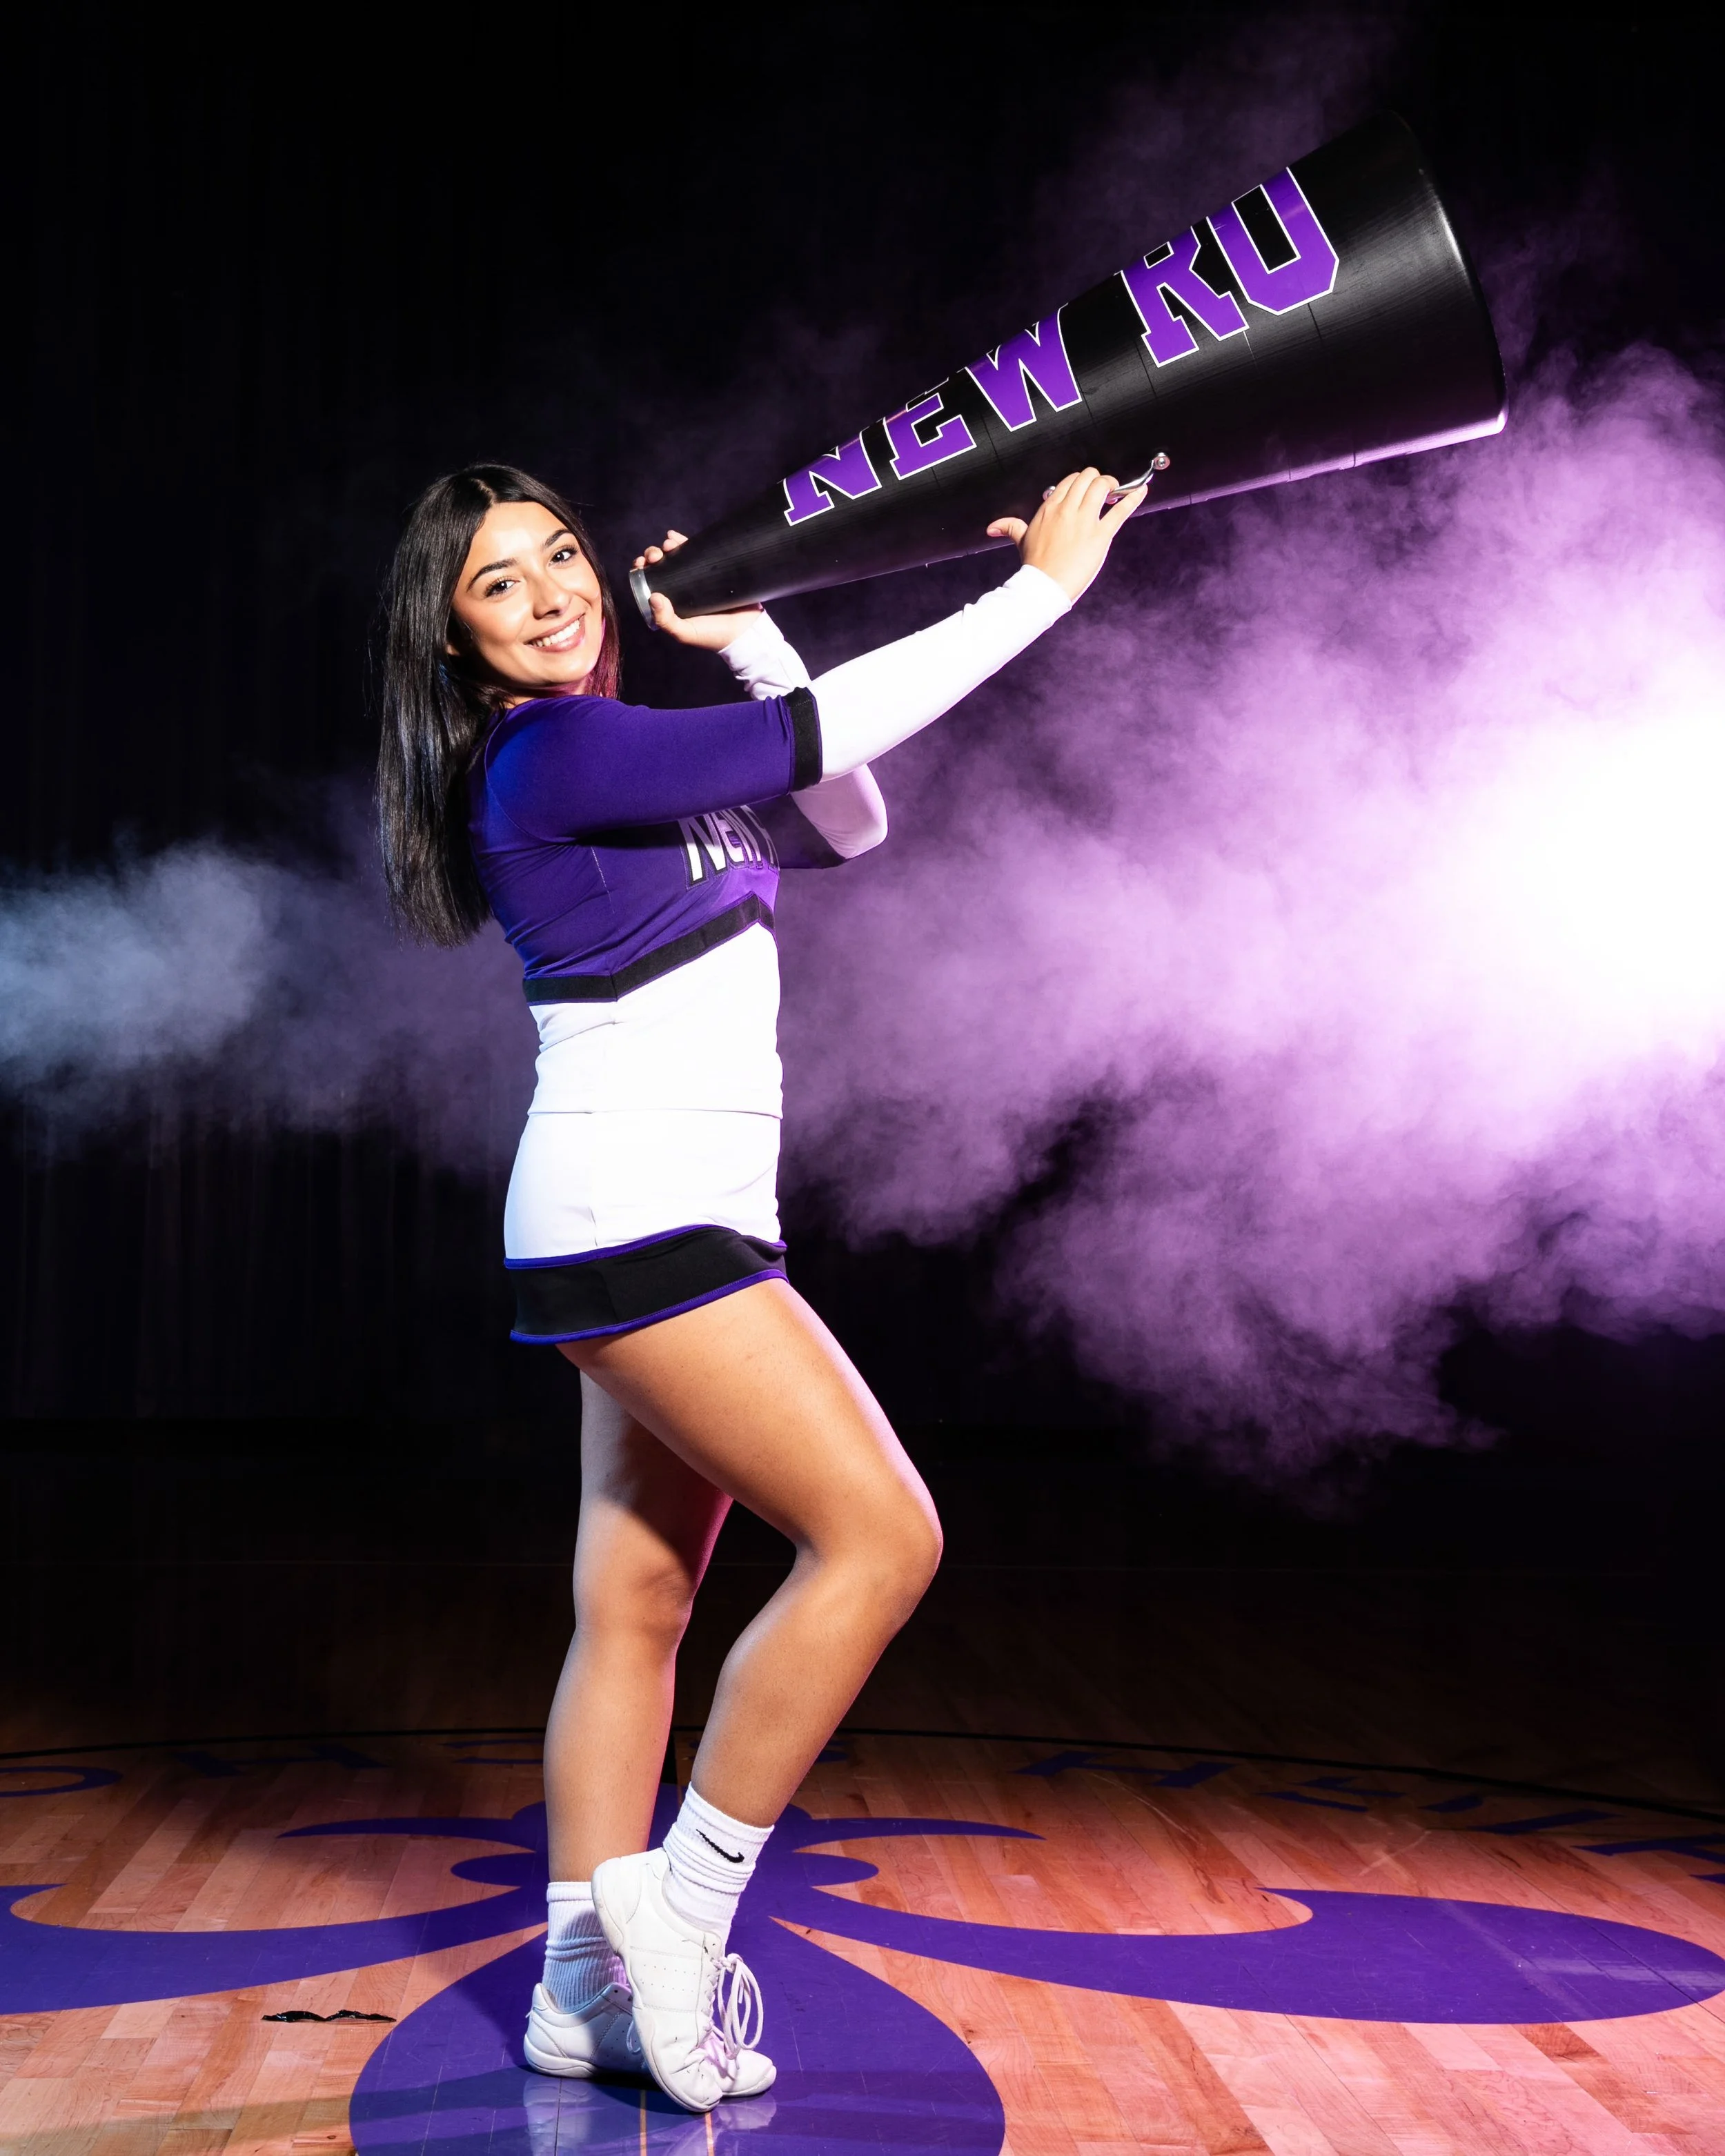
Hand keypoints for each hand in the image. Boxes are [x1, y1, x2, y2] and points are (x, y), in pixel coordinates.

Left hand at [631, 531, 763, 648]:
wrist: (746, 630)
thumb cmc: (714, 636)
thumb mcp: (686, 633)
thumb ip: (666, 621)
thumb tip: (654, 596)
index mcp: (670, 603)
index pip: (650, 582)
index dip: (642, 571)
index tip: (641, 564)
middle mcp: (681, 589)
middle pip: (661, 566)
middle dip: (653, 556)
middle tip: (656, 555)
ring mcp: (697, 578)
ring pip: (676, 556)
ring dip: (667, 547)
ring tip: (668, 544)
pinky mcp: (713, 569)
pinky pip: (696, 552)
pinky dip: (682, 541)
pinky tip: (673, 535)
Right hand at [985, 468, 1147, 601]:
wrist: (1043, 588)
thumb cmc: (1035, 566)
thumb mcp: (1021, 541)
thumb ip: (1010, 527)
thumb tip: (993, 527)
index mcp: (1049, 508)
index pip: (1069, 481)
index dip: (1080, 481)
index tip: (1085, 489)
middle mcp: (1067, 509)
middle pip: (1087, 477)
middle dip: (1097, 479)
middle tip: (1103, 488)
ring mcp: (1084, 521)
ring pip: (1102, 486)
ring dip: (1112, 484)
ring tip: (1117, 490)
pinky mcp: (1100, 535)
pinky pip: (1120, 510)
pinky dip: (1134, 498)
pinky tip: (1142, 490)